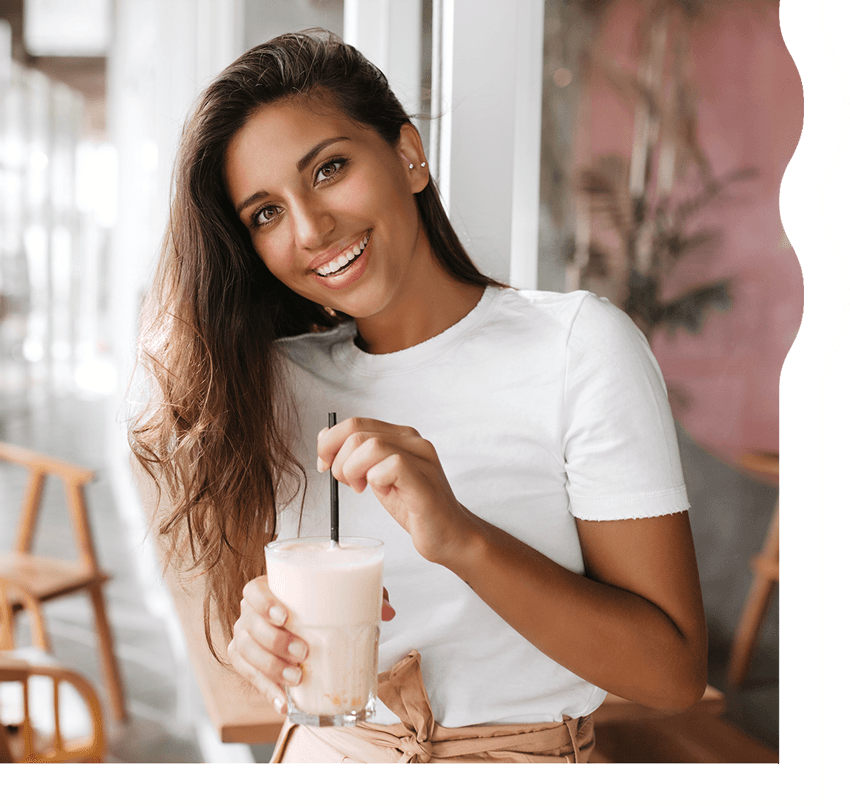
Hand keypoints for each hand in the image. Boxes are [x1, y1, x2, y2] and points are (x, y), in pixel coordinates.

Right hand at [228, 575, 394, 709]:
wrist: (309, 628)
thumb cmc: (322, 607)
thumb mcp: (344, 598)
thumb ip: (366, 597)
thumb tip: (388, 611)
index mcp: (270, 590)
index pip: (253, 591)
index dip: (264, 603)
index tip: (285, 616)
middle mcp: (251, 614)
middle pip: (250, 625)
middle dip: (274, 642)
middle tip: (303, 652)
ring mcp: (247, 638)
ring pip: (245, 651)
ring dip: (269, 667)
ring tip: (296, 678)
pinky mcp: (247, 664)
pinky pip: (249, 677)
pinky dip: (267, 691)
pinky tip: (284, 701)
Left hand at [317, 417, 474, 566]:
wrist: (449, 535)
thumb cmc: (414, 507)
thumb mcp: (377, 477)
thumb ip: (357, 456)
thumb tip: (324, 437)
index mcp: (401, 436)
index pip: (355, 423)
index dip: (330, 443)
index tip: (325, 465)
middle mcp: (413, 440)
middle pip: (357, 432)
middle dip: (338, 460)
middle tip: (346, 483)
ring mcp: (421, 458)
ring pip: (370, 446)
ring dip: (353, 470)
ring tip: (361, 489)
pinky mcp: (424, 480)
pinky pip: (390, 465)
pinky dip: (376, 481)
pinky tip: (383, 493)